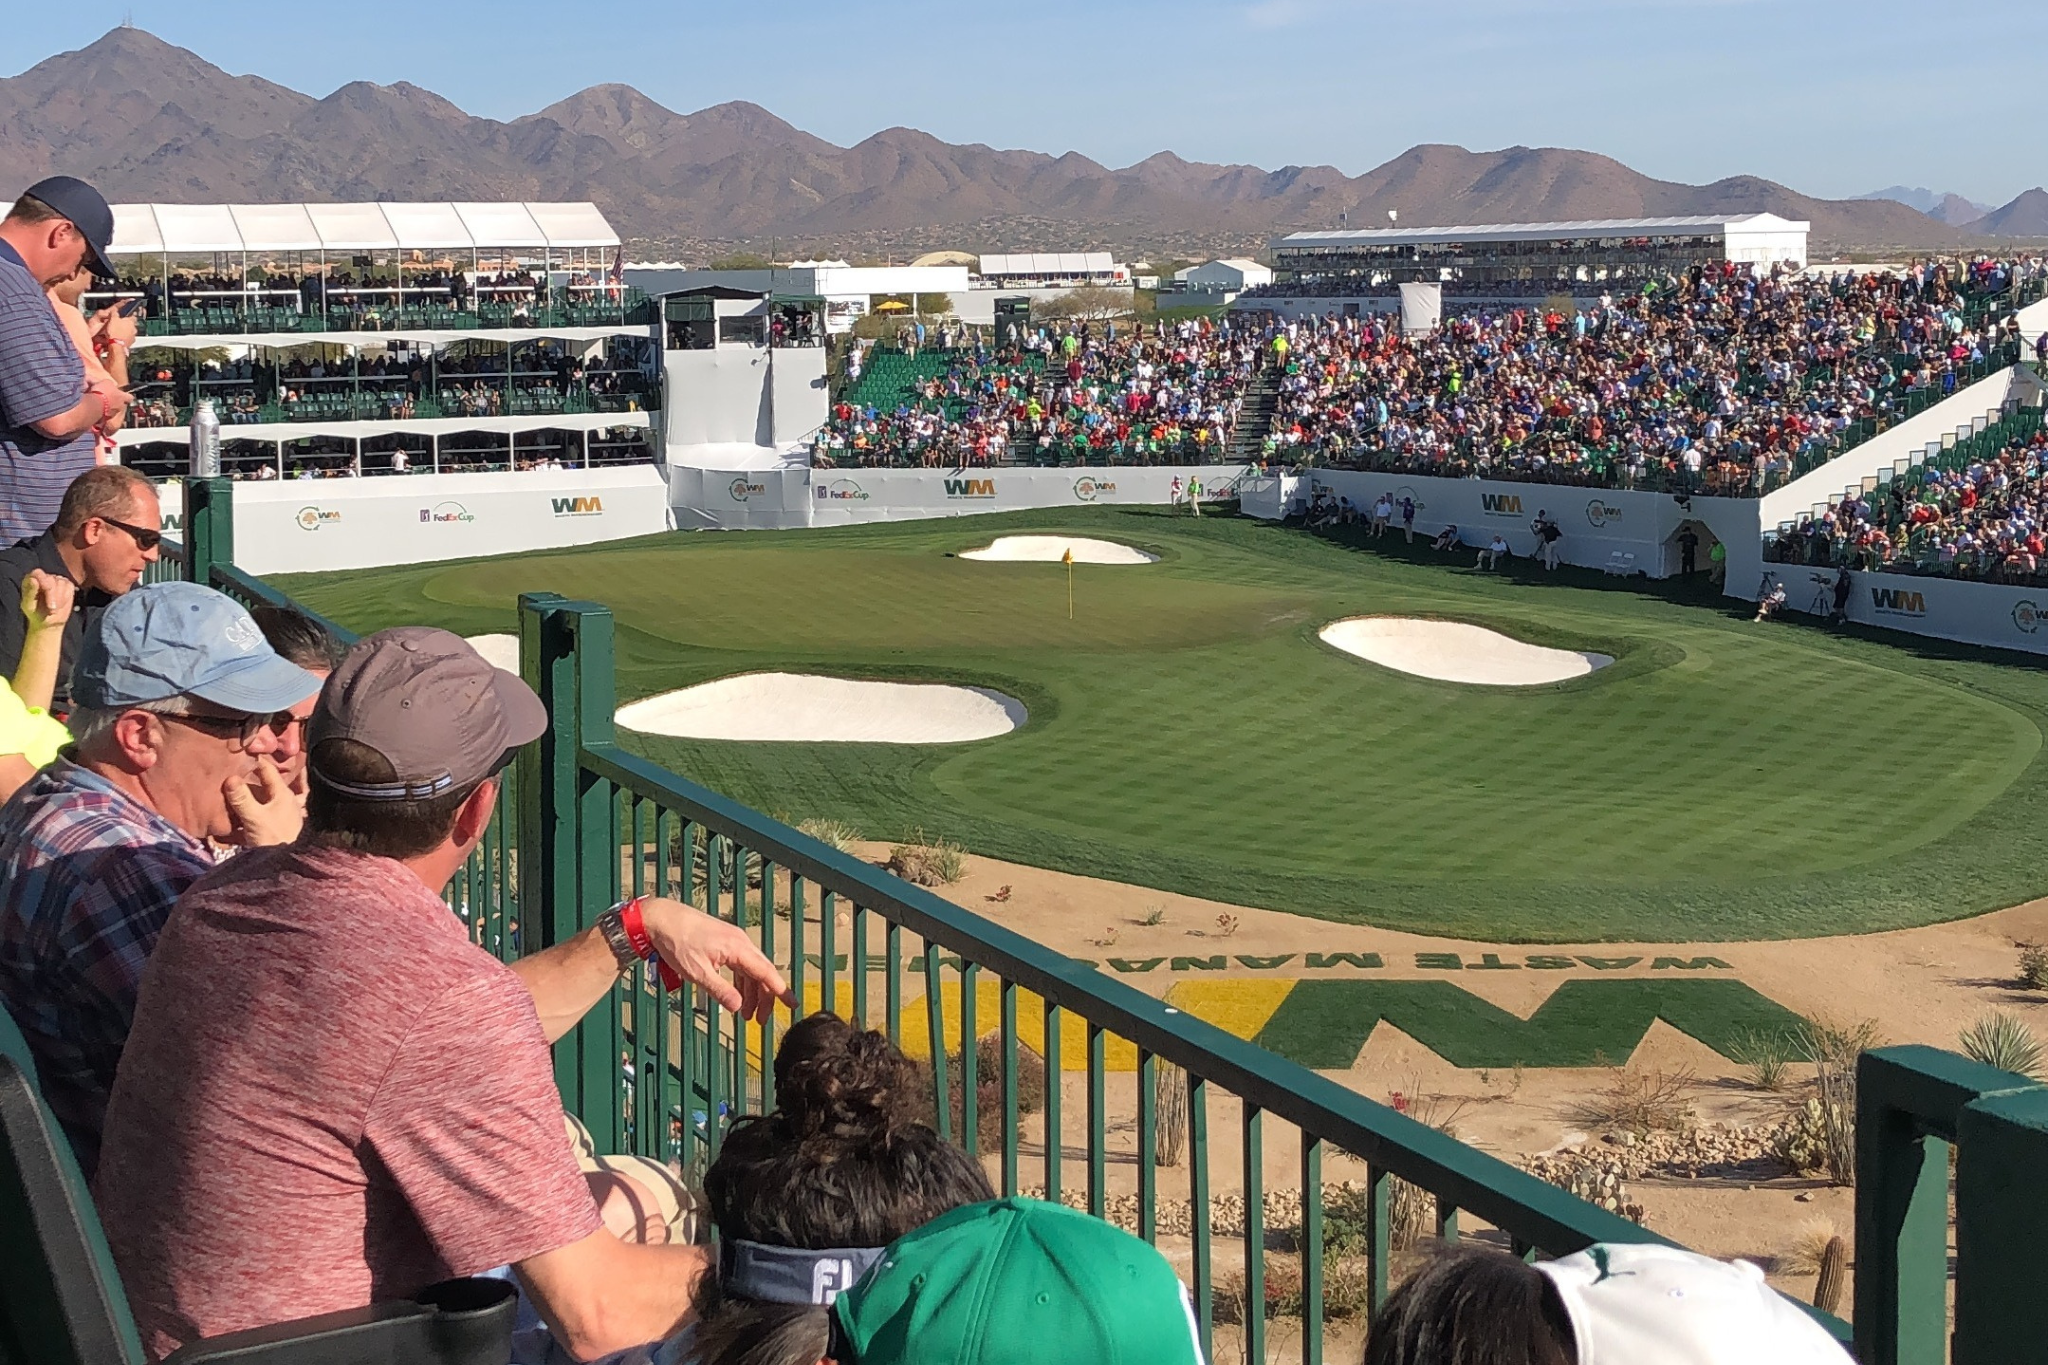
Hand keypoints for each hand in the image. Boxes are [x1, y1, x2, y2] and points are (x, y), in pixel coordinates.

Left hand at [20, 570, 73, 630]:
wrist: (48, 622)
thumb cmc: (35, 613)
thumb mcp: (28, 605)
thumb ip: (30, 592)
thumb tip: (33, 579)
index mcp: (31, 579)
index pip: (38, 573)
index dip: (43, 580)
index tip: (46, 589)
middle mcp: (44, 578)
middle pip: (52, 580)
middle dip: (52, 595)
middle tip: (51, 609)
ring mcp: (56, 580)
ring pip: (62, 583)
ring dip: (59, 599)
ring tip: (53, 609)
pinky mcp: (67, 585)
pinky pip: (69, 587)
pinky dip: (66, 598)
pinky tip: (60, 605)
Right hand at [90, 306, 137, 347]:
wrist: (116, 345)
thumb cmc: (115, 332)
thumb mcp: (112, 319)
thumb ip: (114, 313)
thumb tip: (114, 311)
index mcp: (131, 322)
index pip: (133, 316)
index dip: (130, 315)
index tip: (126, 316)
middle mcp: (134, 329)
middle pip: (132, 325)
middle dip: (127, 325)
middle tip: (120, 324)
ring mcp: (133, 336)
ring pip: (130, 332)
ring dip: (126, 332)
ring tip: (119, 332)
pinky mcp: (131, 343)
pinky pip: (129, 339)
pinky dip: (125, 338)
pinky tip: (120, 338)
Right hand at [223, 757, 304, 846]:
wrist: (285, 869)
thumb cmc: (275, 840)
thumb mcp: (255, 818)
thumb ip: (242, 799)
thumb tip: (230, 778)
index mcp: (283, 795)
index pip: (268, 770)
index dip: (255, 760)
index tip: (241, 751)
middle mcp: (283, 803)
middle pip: (262, 786)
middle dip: (247, 780)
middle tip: (228, 770)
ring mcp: (278, 816)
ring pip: (259, 801)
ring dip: (244, 798)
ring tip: (225, 791)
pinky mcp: (271, 830)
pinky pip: (255, 818)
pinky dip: (243, 816)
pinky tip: (229, 817)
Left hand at [635, 896, 792, 1023]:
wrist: (662, 918)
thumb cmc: (677, 941)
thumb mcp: (697, 972)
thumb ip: (720, 991)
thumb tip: (738, 1007)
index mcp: (738, 949)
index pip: (766, 973)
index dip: (780, 991)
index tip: (792, 1004)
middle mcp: (740, 942)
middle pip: (762, 973)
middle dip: (765, 998)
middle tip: (761, 1020)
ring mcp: (733, 941)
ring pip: (751, 970)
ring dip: (752, 992)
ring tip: (746, 1014)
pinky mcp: (724, 942)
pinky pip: (741, 964)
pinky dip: (742, 981)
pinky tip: (736, 994)